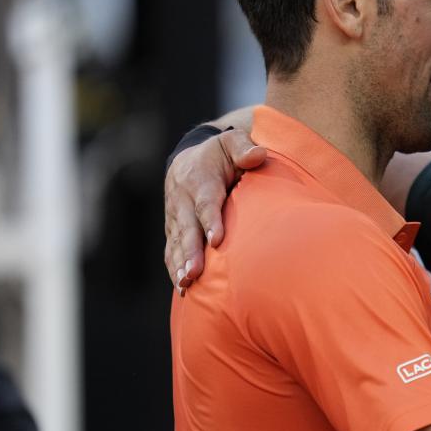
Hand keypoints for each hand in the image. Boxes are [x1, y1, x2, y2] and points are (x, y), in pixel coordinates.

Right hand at [163, 128, 265, 291]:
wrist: (189, 158)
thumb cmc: (220, 154)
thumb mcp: (232, 142)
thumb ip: (243, 147)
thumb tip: (258, 154)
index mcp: (200, 179)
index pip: (206, 202)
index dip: (211, 221)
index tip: (217, 240)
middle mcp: (183, 200)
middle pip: (187, 228)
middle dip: (191, 251)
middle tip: (195, 272)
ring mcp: (175, 216)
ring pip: (176, 242)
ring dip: (180, 264)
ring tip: (185, 283)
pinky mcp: (172, 229)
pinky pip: (171, 250)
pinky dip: (174, 267)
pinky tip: (182, 287)